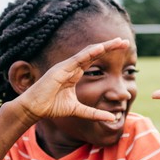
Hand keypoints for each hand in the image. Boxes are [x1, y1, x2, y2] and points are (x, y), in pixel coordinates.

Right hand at [13, 38, 130, 122]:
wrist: (35, 109)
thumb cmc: (52, 107)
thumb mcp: (78, 110)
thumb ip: (94, 113)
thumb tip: (112, 118)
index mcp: (75, 73)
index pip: (94, 60)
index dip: (107, 53)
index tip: (122, 50)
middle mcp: (71, 67)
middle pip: (93, 53)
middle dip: (109, 46)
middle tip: (125, 42)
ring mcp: (66, 67)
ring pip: (87, 53)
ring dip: (103, 47)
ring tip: (117, 42)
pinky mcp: (60, 69)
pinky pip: (77, 59)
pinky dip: (89, 54)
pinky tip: (100, 48)